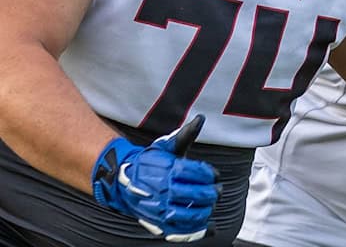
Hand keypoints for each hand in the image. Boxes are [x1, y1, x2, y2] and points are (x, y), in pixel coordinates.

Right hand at [92, 115, 220, 241]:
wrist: (123, 181)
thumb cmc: (150, 162)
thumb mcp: (166, 147)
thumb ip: (185, 135)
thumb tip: (200, 119)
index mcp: (167, 169)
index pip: (197, 172)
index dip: (210, 174)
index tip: (214, 174)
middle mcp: (163, 190)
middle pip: (197, 194)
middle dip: (212, 192)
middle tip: (217, 190)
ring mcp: (160, 208)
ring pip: (191, 214)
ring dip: (206, 210)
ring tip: (211, 204)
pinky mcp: (158, 223)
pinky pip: (181, 231)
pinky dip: (198, 231)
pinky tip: (211, 226)